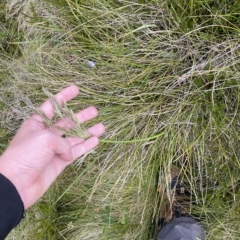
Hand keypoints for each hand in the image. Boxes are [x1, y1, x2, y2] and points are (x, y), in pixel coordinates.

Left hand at [0, 85, 104, 208]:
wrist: (16, 183)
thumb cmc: (25, 155)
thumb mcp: (43, 138)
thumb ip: (61, 141)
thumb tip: (68, 152)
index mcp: (37, 123)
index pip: (53, 106)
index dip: (64, 96)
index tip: (76, 89)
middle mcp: (47, 134)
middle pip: (68, 122)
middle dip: (81, 116)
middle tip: (95, 111)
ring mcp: (55, 148)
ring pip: (75, 137)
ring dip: (88, 132)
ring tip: (102, 126)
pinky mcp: (60, 161)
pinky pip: (76, 151)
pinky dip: (86, 146)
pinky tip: (96, 140)